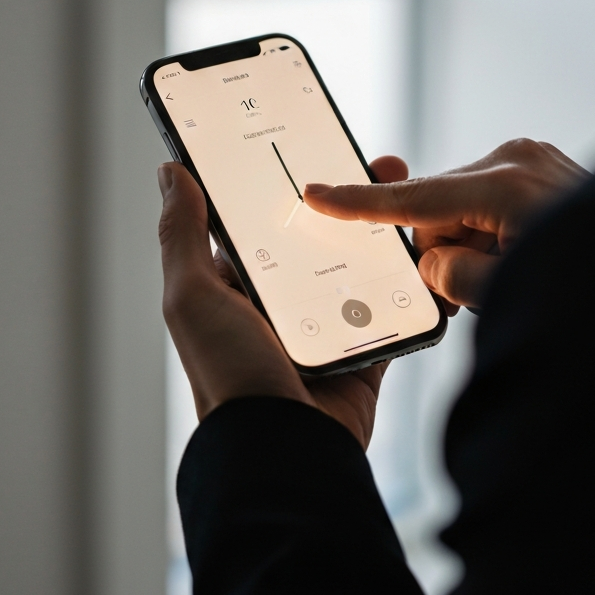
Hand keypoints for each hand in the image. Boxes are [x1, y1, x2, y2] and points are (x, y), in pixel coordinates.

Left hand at [157, 155, 412, 449]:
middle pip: (315, 239)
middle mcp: (276, 306)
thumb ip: (182, 235)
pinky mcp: (361, 354)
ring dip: (380, 234)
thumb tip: (170, 172)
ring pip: (356, 267)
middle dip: (344, 201)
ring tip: (407, 194)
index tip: (310, 144)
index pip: (259, 223)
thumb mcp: (191, 297)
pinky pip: (389, 310)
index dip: (282, 185)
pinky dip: (406, 286)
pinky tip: (423, 250)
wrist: (285, 450)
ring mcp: (322, 329)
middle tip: (374, 162)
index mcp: (234, 288)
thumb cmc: (228, 375)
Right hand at [305, 139, 588, 312]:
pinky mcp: (546, 171)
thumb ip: (453, 277)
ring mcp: (536, 161)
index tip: (316, 194)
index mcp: (505, 184)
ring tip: (510, 275)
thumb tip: (436, 262)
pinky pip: (492, 205)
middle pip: (439, 207)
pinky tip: (519, 258)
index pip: (414, 199)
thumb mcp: (508, 295)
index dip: (357, 203)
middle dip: (442, 249)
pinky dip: (491, 235)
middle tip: (468, 287)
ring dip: (471, 246)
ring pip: (466, 209)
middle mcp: (519, 159)